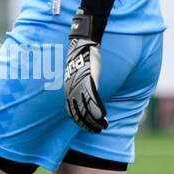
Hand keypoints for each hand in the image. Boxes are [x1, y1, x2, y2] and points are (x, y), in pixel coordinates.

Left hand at [65, 10, 107, 132]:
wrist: (83, 43)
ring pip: (87, 109)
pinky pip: (93, 99)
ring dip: (95, 120)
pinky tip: (104, 116)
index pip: (72, 112)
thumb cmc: (82, 59)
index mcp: (69, 90)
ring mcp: (81, 86)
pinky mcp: (89, 81)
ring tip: (104, 126)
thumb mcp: (78, 74)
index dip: (80, 122)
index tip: (88, 128)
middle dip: (88, 124)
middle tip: (97, 130)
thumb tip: (85, 93)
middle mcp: (72, 90)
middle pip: (79, 113)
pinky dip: (98, 110)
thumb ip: (80, 85)